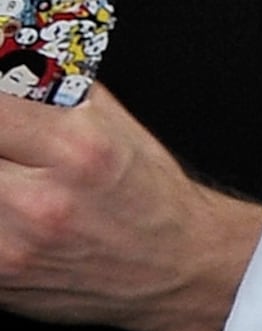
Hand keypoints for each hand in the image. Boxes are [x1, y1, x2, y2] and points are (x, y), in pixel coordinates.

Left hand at [0, 80, 261, 330]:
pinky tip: (11, 211)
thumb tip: (11, 64)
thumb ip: (56, 93)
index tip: (1, 103)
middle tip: (7, 149)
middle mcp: (39, 201)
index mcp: (77, 149)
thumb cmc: (148, 195)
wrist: (174, 265)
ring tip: (11, 177)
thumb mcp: (115, 125)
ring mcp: (11, 248)